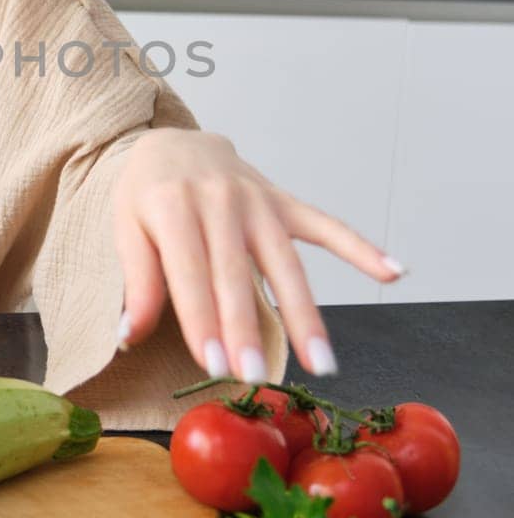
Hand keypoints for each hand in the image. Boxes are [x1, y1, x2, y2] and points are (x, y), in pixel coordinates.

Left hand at [112, 129, 405, 380]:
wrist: (175, 141)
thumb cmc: (147, 193)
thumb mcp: (124, 227)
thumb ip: (136, 280)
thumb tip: (129, 335)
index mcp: (173, 205)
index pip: (191, 274)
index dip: (202, 322)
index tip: (214, 365)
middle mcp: (220, 200)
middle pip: (237, 274)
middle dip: (247, 328)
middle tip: (255, 376)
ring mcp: (257, 200)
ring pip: (286, 262)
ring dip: (305, 314)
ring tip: (321, 362)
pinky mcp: (283, 201)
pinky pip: (326, 226)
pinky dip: (360, 247)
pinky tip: (393, 271)